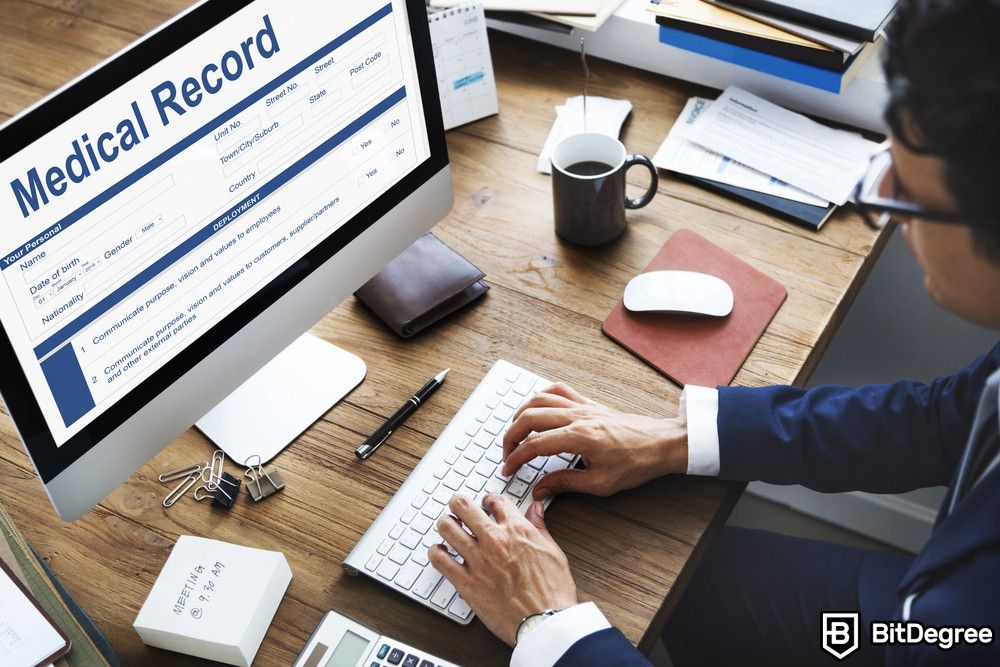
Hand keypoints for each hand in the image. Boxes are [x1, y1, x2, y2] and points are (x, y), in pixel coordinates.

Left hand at [428, 494, 577, 645]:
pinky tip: (441, 553)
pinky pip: (439, 560)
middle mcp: (494, 540)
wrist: (545, 622)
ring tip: (449, 529)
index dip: (488, 499)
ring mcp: (478, 560)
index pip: (494, 500)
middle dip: (459, 504)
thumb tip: (535, 510)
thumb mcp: (553, 551)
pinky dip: (436, 553)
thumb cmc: (552, 592)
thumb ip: (539, 527)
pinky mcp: (466, 583)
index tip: (486, 504)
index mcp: (517, 530)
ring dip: (446, 525)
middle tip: (459, 509)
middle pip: (463, 506)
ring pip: (447, 528)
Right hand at [502, 382, 687, 499]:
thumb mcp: (600, 483)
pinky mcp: (590, 404)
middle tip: (506, 453)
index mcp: (579, 437)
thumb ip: (565, 484)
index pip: (534, 445)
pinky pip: (560, 390)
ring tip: (515, 432)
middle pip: (530, 417)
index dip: (515, 458)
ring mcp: (583, 407)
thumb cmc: (637, 463)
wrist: (662, 443)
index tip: (507, 470)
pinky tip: (537, 407)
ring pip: (540, 399)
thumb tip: (540, 489)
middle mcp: (578, 417)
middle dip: (511, 436)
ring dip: (521, 414)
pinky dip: (542, 395)